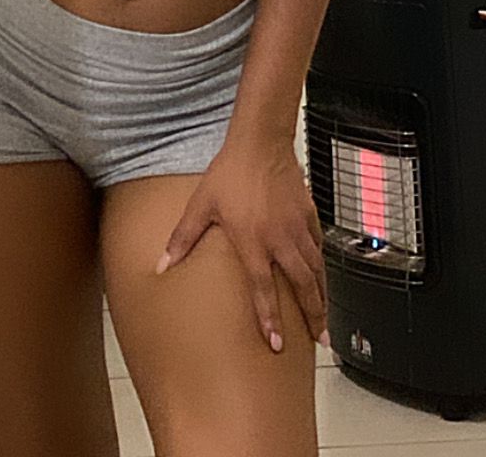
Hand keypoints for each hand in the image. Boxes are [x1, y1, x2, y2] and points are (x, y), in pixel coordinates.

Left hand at [155, 138, 329, 353]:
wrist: (260, 141)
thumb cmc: (230, 171)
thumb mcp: (201, 205)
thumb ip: (182, 238)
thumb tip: (161, 265)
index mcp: (253, 242)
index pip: (263, 290)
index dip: (270, 319)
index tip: (277, 344)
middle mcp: (280, 239)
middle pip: (302, 286)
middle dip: (313, 315)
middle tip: (319, 338)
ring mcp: (297, 227)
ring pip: (316, 269)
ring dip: (321, 295)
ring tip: (324, 316)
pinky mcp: (308, 213)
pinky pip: (318, 245)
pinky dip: (321, 264)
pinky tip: (321, 273)